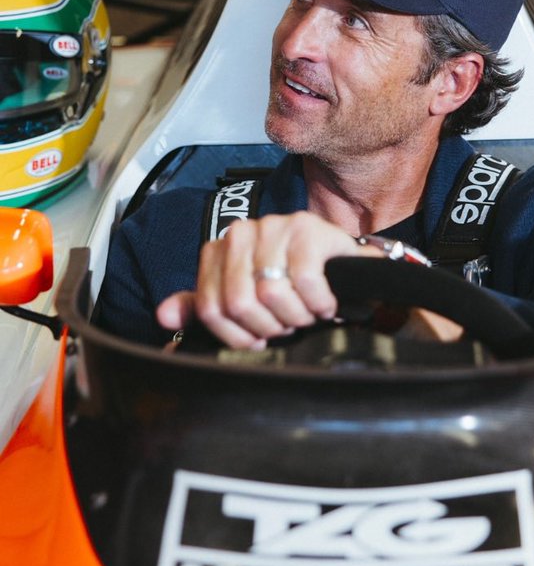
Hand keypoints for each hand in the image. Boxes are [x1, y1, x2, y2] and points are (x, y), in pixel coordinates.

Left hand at [156, 211, 373, 348]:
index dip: (238, 336)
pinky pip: (307, 281)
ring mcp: (275, 226)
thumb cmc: (288, 284)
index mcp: (218, 250)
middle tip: (288, 326)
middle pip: (240, 303)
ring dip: (297, 316)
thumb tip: (165, 317)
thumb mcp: (241, 298)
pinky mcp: (308, 228)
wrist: (336, 260)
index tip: (260, 339)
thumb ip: (202, 307)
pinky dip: (319, 303)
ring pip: (272, 293)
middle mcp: (241, 233)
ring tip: (307, 314)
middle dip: (269, 327)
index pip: (211, 309)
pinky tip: (325, 304)